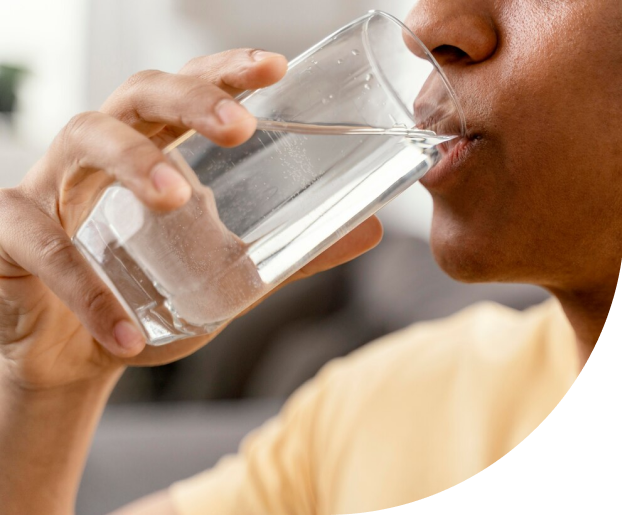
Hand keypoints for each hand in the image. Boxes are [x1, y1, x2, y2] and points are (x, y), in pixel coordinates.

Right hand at [0, 49, 382, 390]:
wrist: (80, 356)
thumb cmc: (153, 298)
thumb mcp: (231, 275)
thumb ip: (294, 253)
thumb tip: (371, 231)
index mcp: (156, 151)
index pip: (190, 92)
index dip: (225, 71)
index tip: (274, 66)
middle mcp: (103, 154)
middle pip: (138, 93)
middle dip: (189, 98)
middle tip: (239, 126)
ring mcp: (52, 186)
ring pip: (83, 139)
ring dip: (134, 164)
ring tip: (178, 200)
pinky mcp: (10, 234)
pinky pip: (42, 245)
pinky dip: (87, 290)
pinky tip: (129, 335)